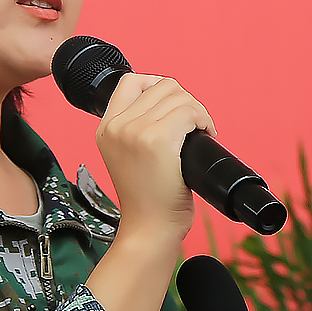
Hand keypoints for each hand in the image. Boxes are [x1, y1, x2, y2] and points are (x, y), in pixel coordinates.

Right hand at [93, 73, 215, 243]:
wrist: (149, 229)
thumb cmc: (147, 199)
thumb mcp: (127, 156)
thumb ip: (136, 129)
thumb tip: (171, 103)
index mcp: (105, 128)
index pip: (130, 81)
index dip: (158, 87)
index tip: (174, 110)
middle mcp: (116, 126)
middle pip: (161, 86)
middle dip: (185, 101)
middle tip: (193, 127)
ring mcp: (134, 132)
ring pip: (178, 96)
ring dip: (197, 111)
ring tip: (200, 132)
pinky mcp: (156, 141)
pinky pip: (189, 111)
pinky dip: (204, 119)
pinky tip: (206, 135)